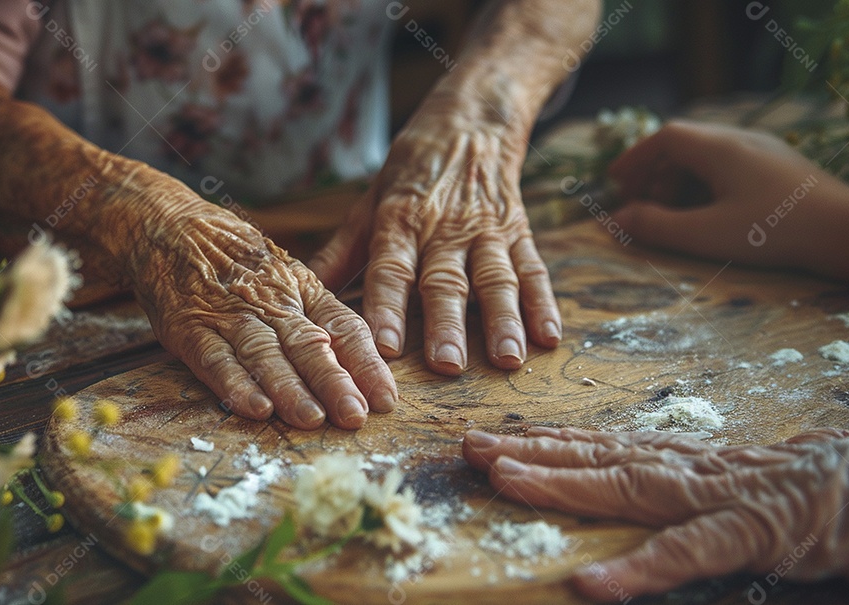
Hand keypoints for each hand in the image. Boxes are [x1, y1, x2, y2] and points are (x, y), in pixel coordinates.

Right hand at [129, 193, 396, 429]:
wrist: (168, 226)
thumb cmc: (237, 260)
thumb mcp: (286, 275)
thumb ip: (319, 314)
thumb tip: (367, 360)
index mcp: (302, 289)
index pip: (343, 327)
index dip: (367, 363)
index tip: (387, 398)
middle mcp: (271, 303)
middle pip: (309, 343)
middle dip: (334, 381)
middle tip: (356, 415)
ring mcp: (229, 315)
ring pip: (265, 353)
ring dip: (290, 388)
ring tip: (312, 418)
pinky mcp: (190, 328)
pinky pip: (216, 358)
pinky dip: (236, 384)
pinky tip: (256, 408)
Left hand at [310, 111, 560, 375]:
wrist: (469, 122)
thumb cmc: (409, 173)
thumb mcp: (368, 204)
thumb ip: (340, 254)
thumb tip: (299, 291)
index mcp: (400, 221)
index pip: (391, 268)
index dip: (388, 307)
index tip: (385, 346)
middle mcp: (444, 228)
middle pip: (446, 280)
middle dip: (447, 324)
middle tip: (448, 366)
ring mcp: (486, 231)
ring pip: (496, 278)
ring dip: (503, 320)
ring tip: (508, 359)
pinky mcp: (518, 232)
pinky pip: (533, 269)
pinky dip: (543, 304)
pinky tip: (550, 336)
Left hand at [463, 426, 848, 600]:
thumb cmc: (798, 490)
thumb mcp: (723, 481)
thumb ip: (672, 481)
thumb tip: (618, 474)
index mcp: (678, 459)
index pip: (597, 446)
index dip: (539, 442)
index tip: (488, 438)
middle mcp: (685, 469)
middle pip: (595, 457)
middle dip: (529, 451)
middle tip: (470, 446)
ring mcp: (716, 497)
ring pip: (626, 488)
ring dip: (562, 485)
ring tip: (505, 481)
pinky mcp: (751, 533)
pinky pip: (689, 553)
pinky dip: (639, 568)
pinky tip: (592, 585)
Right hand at [608, 120, 848, 273]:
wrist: (844, 230)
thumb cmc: (774, 231)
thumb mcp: (705, 233)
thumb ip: (655, 227)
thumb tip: (613, 221)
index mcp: (717, 147)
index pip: (664, 137)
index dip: (635, 157)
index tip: (616, 180)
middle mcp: (740, 139)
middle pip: (684, 144)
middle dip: (655, 173)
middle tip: (641, 205)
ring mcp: (764, 150)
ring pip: (709, 155)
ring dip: (681, 181)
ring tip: (673, 214)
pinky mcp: (781, 167)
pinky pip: (732, 164)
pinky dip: (707, 183)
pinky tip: (711, 212)